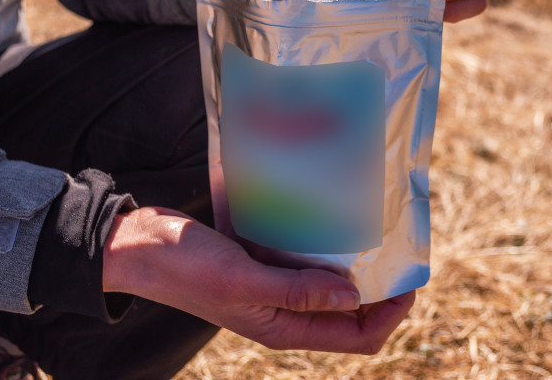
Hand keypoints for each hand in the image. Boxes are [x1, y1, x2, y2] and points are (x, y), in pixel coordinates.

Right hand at [102, 207, 415, 353]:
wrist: (141, 245)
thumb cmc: (188, 267)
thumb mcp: (243, 281)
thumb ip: (297, 291)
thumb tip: (354, 297)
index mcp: (284, 328)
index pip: (358, 337)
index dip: (391, 315)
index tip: (410, 279)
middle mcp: (285, 311)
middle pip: (352, 311)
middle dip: (382, 286)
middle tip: (400, 247)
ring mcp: (275, 285)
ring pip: (332, 281)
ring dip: (357, 261)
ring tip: (377, 228)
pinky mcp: (264, 259)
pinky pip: (308, 256)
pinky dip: (326, 241)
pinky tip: (335, 215)